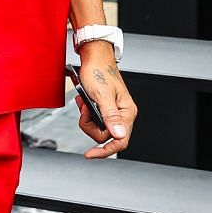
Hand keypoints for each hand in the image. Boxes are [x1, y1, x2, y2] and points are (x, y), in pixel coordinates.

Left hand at [74, 42, 135, 157]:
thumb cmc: (99, 71)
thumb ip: (110, 117)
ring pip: (97, 129)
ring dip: (87, 118)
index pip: (120, 140)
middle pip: (105, 136)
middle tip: (85, 110)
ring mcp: (114, 113)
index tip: (89, 154)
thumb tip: (119, 136)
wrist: (94, 58)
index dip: (105, 151)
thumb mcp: (102, 95)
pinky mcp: (105, 109)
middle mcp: (123, 115)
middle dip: (90, 126)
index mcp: (127, 112)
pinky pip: (94, 120)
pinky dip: (86, 113)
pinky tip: (84, 102)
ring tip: (84, 103)